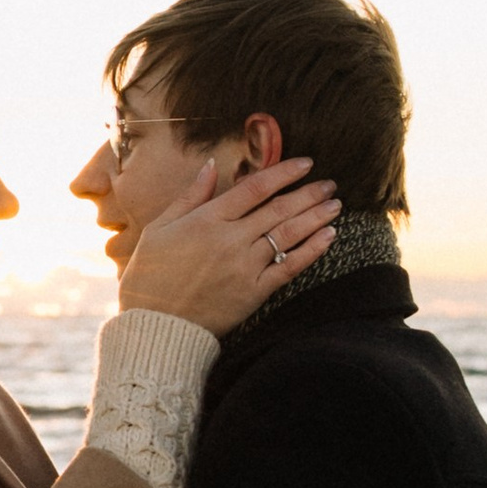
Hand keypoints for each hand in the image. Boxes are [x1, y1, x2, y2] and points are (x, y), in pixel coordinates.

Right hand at [115, 157, 339, 336]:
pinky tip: (328, 236)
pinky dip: (311, 250)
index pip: (255, 188)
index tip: (305, 163)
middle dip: (308, 193)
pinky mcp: (253, 292)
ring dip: (316, 217)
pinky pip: (289, 267)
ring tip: (336, 205)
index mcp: (207, 220)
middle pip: (278, 209)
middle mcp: (230, 240)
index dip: (284, 172)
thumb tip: (211, 165)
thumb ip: (190, 196)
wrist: (155, 324)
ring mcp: (244, 266)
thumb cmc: (150, 276)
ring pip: (288, 235)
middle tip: (330, 184)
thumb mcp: (159, 228)